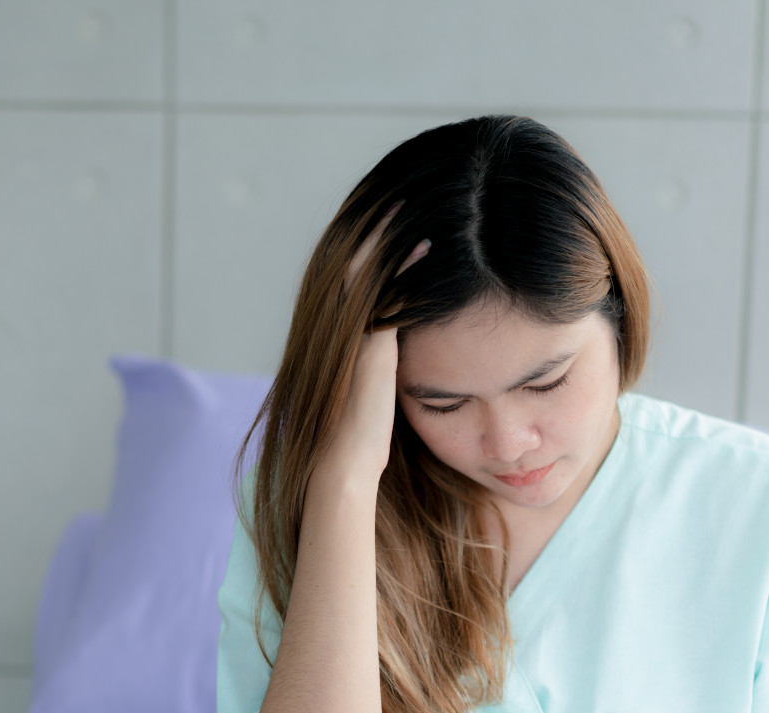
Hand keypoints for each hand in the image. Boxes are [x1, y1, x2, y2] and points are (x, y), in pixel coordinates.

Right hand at [318, 202, 429, 484]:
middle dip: (380, 225)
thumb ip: (379, 359)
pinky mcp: (367, 343)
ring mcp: (350, 332)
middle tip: (407, 192)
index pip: (356, 273)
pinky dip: (406, 264)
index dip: (375, 243)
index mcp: (339, 332)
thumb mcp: (373, 387)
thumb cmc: (364, 438)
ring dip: (391, 234)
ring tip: (417, 202)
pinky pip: (386, 291)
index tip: (401, 215)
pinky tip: (430, 242)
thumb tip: (396, 346)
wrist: (345, 464)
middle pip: (358, 259)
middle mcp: (338, 325)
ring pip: (368, 267)